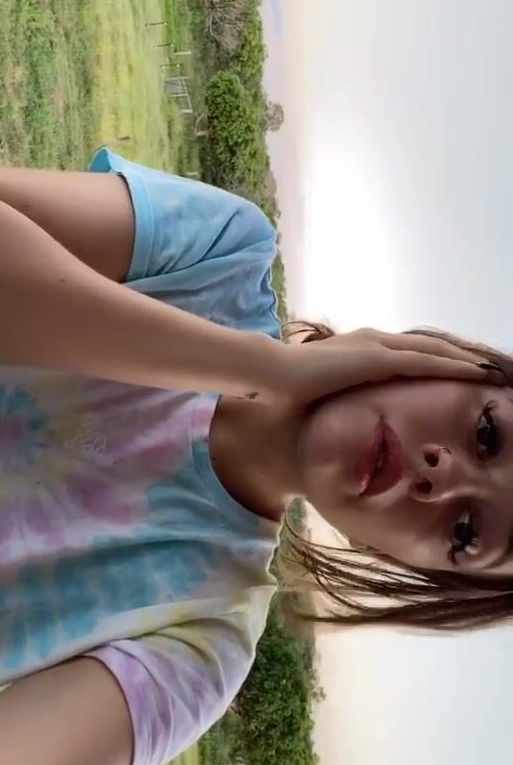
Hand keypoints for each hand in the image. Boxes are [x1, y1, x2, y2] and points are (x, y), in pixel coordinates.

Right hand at [268, 328, 503, 407]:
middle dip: (460, 358)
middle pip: (429, 347)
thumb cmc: (290, 390)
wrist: (273, 372)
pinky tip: (474, 373)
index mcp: (363, 348)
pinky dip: (453, 366)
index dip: (438, 360)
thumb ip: (341, 401)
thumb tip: (344, 423)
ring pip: (434, 351)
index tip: (461, 371)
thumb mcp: (325, 395)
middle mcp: (375, 340)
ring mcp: (377, 346)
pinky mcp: (378, 358)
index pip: (411, 353)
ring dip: (465, 361)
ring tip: (491, 370)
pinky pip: (425, 362)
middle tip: (488, 369)